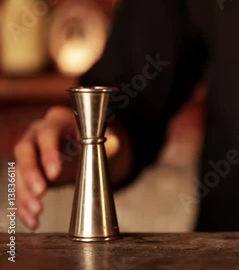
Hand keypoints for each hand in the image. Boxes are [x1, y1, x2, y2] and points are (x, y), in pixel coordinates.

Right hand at [14, 106, 123, 229]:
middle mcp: (35, 135)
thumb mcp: (97, 134)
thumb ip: (107, 140)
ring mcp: (28, 154)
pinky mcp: (25, 172)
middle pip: (25, 152)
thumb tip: (115, 144)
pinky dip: (24, 206)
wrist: (74, 139)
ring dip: (25, 193)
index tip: (55, 173)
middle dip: (31, 173)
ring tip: (37, 211)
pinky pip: (19, 189)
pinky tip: (32, 220)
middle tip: (41, 192)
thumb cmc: (84, 135)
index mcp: (55, 122)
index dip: (49, 153)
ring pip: (18, 172)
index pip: (47, 135)